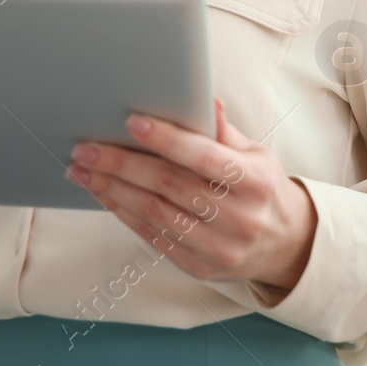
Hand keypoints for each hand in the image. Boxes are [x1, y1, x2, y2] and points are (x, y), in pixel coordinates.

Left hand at [67, 98, 317, 291]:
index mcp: (254, 182)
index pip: (204, 157)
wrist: (284, 244)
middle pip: (170, 185)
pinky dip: (124, 212)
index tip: (131, 122)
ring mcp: (218, 247)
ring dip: (112, 190)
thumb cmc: (261, 189)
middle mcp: (238, 217)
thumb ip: (224, 131)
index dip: (167, 139)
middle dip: (122, 164)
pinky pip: (153, 236)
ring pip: (155, 213)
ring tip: (82, 170)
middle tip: (86, 148)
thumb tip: (204, 99)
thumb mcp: (256, 154)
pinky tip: (103, 194)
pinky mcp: (199, 266)